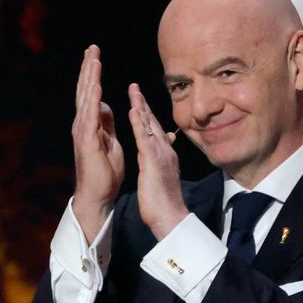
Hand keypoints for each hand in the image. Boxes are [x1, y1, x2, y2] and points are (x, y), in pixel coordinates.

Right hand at [71, 45, 124, 238]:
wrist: (97, 195)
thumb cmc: (104, 172)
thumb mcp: (109, 140)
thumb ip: (106, 123)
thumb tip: (104, 105)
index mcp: (90, 124)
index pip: (91, 94)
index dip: (92, 74)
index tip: (95, 56)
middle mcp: (83, 124)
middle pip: (85, 91)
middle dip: (89, 68)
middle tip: (92, 48)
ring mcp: (83, 132)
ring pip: (86, 98)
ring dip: (90, 78)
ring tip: (93, 59)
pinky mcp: (87, 141)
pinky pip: (90, 116)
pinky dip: (93, 99)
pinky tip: (97, 85)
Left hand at [127, 83, 188, 238]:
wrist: (169, 215)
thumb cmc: (163, 199)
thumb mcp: (162, 175)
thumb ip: (161, 161)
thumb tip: (161, 153)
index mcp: (163, 153)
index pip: (154, 130)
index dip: (146, 114)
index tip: (138, 100)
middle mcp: (164, 149)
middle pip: (153, 122)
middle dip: (143, 103)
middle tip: (134, 86)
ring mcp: (159, 153)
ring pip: (150, 125)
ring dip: (141, 107)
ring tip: (133, 90)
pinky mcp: (153, 160)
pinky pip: (145, 138)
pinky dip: (139, 123)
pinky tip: (133, 111)